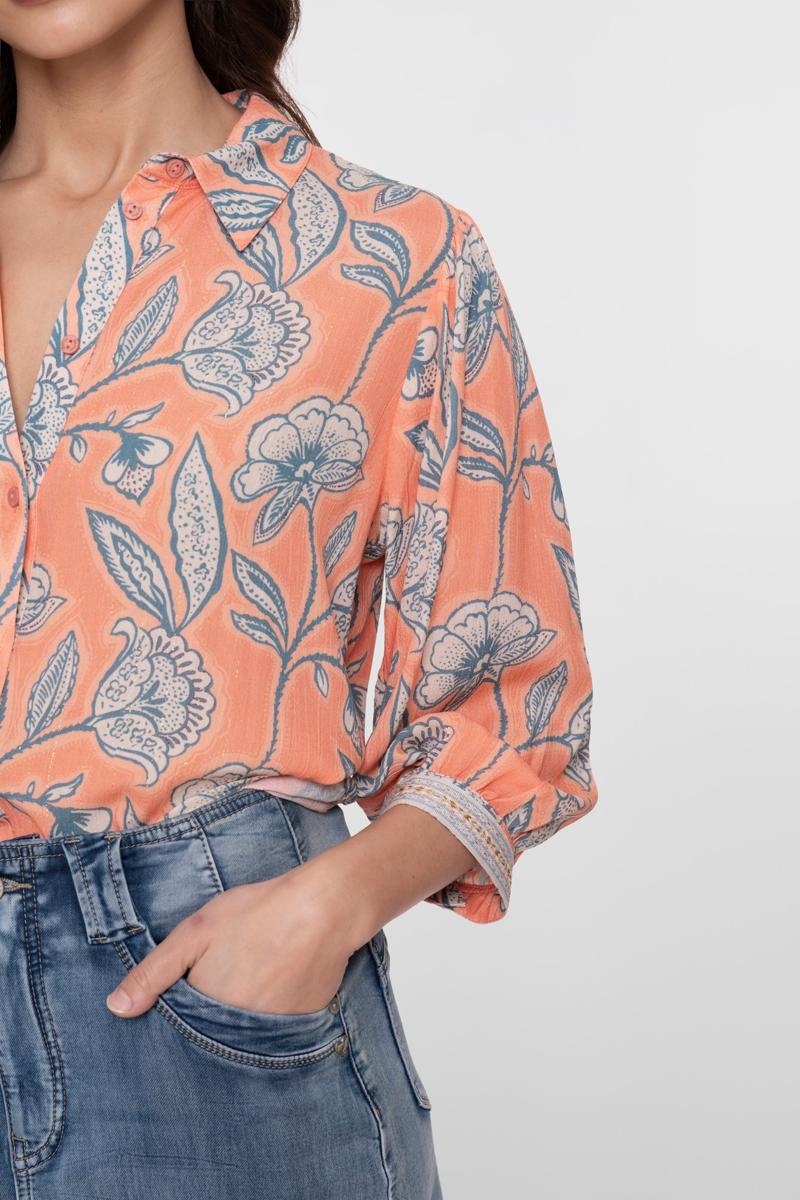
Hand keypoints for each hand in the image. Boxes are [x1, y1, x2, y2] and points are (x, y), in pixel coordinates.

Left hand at [105, 862, 351, 1017]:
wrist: (324, 908)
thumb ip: (153, 973)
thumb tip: (115, 1010)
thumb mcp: (196, 932)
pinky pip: (277, 1028)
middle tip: (233, 969)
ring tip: (257, 972)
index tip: (196, 980)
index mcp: (207, 1012)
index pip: (183, 1025)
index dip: (186, 1004)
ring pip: (246, 1031)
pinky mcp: (301, 1027)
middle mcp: (238, 1034)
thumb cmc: (256, 913)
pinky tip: (280, 977)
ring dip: (244, 1011)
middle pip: (215, 1031)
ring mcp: (272, 1034)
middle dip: (216, 1008)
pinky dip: (274, 1008)